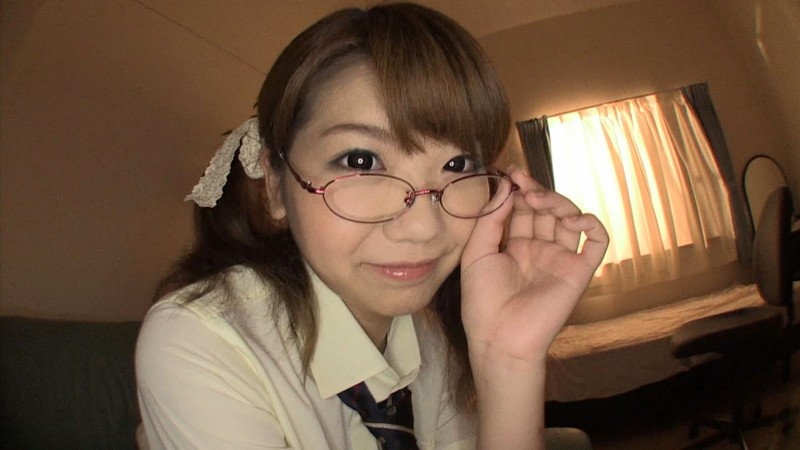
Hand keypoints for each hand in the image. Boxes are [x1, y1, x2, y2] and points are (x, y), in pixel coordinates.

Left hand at [460, 167, 607, 362]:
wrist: (500, 338)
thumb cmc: (482, 302)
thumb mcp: (477, 254)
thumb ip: (490, 220)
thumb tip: (505, 187)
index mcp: (514, 246)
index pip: (522, 209)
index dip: (519, 190)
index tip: (510, 174)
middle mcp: (539, 249)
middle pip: (545, 209)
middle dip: (534, 191)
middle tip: (522, 183)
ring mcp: (560, 258)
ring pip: (569, 218)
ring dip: (557, 201)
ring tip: (537, 199)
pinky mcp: (579, 271)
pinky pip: (596, 242)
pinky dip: (591, 223)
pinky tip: (572, 218)